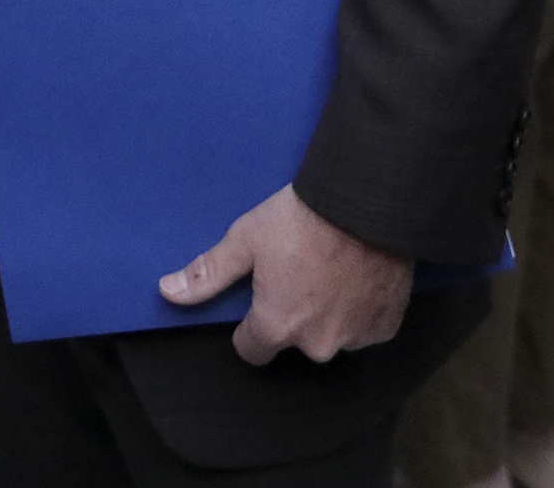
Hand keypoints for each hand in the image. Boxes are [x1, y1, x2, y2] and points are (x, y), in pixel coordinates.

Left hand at [159, 184, 411, 364]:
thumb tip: (166, 292)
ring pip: (331, 336)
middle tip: (299, 273)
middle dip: (293, 316)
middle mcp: (316, 345)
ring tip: (331, 272)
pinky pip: (365, 328)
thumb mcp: (245, 240)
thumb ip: (208, 273)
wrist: (366, 203)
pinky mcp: (387, 327)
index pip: (251, 350)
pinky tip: (357, 278)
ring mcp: (355, 339)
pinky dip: (360, 310)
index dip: (251, 325)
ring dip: (329, 315)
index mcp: (276, 327)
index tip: (260, 297)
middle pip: (294, 342)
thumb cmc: (298, 221)